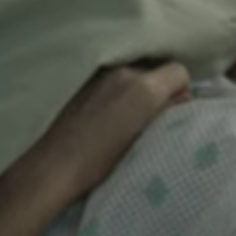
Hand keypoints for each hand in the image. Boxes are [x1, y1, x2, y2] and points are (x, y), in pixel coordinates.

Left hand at [25, 62, 190, 192]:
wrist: (55, 166)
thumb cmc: (101, 160)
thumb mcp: (144, 139)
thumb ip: (166, 109)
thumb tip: (179, 97)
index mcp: (143, 87)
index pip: (178, 71)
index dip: (180, 90)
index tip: (172, 111)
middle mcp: (122, 72)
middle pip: (154, 70)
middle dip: (157, 88)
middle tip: (148, 117)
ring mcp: (100, 75)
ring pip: (133, 73)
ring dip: (135, 89)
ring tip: (124, 118)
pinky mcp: (83, 81)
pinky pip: (112, 78)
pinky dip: (116, 90)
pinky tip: (105, 115)